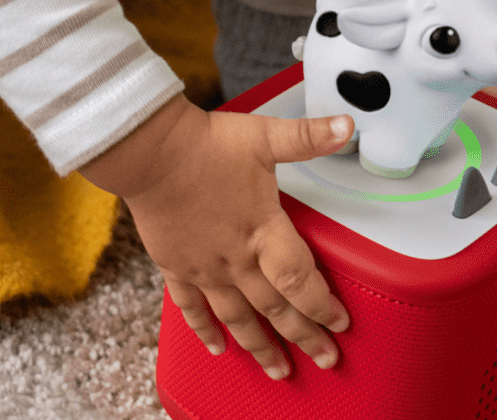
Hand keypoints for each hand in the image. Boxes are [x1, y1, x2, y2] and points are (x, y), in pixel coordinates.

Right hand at [80, 95, 354, 379]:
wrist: (147, 151)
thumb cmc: (204, 143)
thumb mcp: (263, 135)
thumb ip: (307, 136)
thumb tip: (348, 125)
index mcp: (262, 230)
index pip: (301, 281)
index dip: (323, 306)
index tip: (340, 324)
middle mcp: (235, 258)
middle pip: (276, 308)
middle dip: (304, 336)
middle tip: (325, 359)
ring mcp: (204, 267)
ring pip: (238, 317)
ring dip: (260, 346)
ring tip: (279, 369)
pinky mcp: (176, 265)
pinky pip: (192, 307)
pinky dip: (205, 330)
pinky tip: (218, 348)